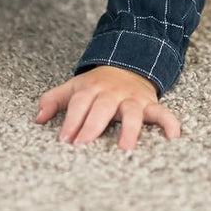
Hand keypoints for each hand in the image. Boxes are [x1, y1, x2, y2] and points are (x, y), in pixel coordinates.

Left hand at [36, 66, 180, 150]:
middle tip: (84, 146)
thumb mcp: (74, 86)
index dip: (72, 121)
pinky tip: (173, 137)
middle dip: (92, 126)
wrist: (129, 61)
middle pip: (102, 108)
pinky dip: (169, 123)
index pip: (79, 104)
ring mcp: (132, 98)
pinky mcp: (150, 104)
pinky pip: (162, 113)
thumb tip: (37, 118)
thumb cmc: (97, 84)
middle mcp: (112, 92)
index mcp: (91, 88)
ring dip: (129, 129)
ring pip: (132, 112)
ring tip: (125, 149)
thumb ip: (53, 100)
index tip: (64, 140)